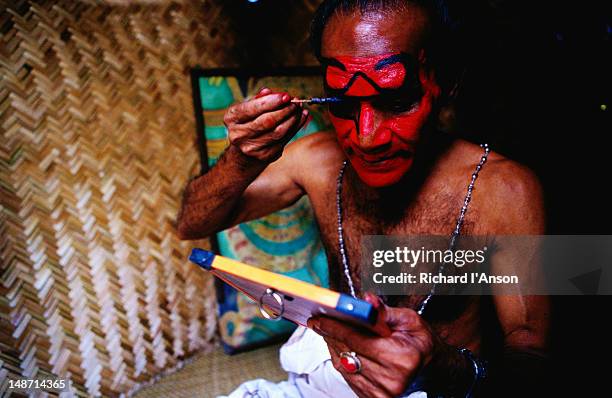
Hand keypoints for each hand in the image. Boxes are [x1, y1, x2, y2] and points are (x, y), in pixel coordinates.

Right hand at [224, 87, 308, 162]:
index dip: (271, 102)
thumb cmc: (248, 123)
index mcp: (231, 118)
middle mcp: (238, 135)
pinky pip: (284, 140)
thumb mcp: (247, 109)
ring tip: (299, 109)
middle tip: (296, 102)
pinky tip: (300, 119)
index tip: (286, 96)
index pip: (252, 108)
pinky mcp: (265, 156)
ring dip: (293, 119)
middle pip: (267, 121)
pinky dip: (295, 128)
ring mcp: (251, 148)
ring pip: (278, 132)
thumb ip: (258, 100)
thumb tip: (269, 92)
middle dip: (285, 110)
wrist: (243, 153)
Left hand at [307, 293, 441, 397]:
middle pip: (347, 352)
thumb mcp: (408, 320)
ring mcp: (381, 391)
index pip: (357, 339)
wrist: (430, 369)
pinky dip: (340, 358)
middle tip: (318, 321)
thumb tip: (367, 300)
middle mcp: (390, 379)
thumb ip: (384, 311)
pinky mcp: (373, 397)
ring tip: (326, 330)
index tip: (319, 318)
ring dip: (332, 346)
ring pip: (344, 364)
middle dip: (330, 334)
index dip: (335, 327)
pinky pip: (347, 375)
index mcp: (400, 358)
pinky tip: (338, 345)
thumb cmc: (419, 342)